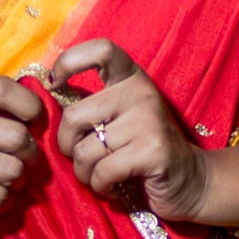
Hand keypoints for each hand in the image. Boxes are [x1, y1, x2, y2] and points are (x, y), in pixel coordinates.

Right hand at [0, 77, 46, 220]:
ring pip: (12, 170)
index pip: (2, 89)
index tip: (34, 122)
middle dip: (29, 154)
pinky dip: (4, 201)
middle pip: (16, 136)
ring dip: (17, 180)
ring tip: (7, 179)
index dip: (29, 106)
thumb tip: (52, 115)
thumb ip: (13, 111)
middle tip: (21, 160)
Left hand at [48, 40, 210, 220]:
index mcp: (130, 78)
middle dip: (67, 147)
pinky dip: (101, 187)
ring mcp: (149, 120)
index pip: (100, 50)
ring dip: (85, 173)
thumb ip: (91, 106)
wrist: (190, 181)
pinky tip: (114, 187)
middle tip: (82, 160)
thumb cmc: (142, 151)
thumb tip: (48, 96)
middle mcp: (140, 92)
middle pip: (73, 116)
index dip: (69, 62)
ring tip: (101, 177)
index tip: (54, 84)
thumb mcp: (119, 119)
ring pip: (85, 150)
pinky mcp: (153, 151)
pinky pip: (103, 171)